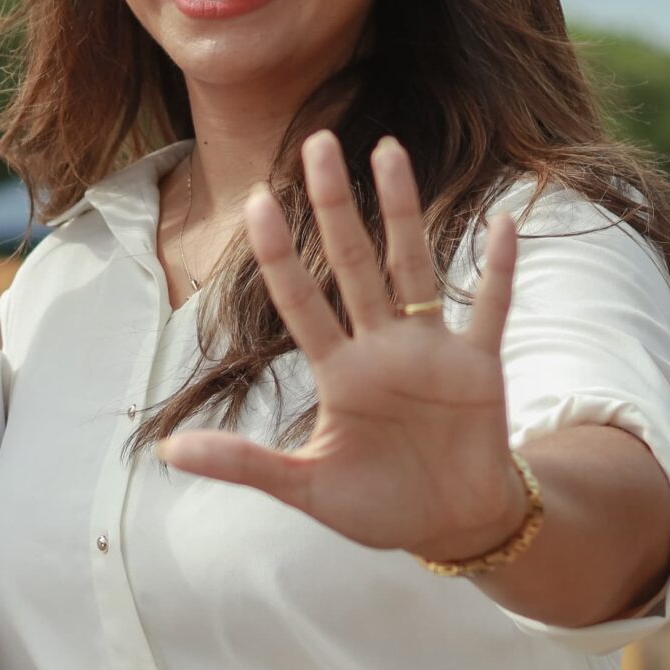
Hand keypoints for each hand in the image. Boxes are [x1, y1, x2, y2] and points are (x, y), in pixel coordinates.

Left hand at [158, 133, 525, 560]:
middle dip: (334, 205)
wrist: (453, 527)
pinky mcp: (479, 367)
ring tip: (387, 150)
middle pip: (353, 262)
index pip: (300, 301)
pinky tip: (503, 223)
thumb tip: (166, 451)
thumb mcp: (305, 489)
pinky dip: (498, 271)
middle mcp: (381, 346)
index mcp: (338, 372)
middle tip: (317, 142)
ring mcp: (431, 351)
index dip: (279, 255)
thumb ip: (244, 466)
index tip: (257, 199)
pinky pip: (490, 308)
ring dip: (403, 211)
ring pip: (414, 267)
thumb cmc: (379, 504)